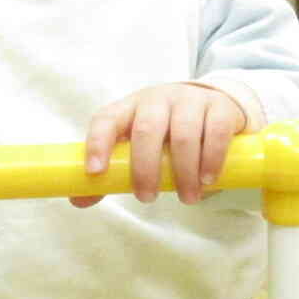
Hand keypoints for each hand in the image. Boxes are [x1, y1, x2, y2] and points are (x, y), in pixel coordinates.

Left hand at [75, 84, 247, 207]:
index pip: (106, 119)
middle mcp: (157, 99)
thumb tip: (78, 199)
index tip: (95, 172)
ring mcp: (189, 100)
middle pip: (146, 130)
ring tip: (187, 197)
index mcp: (129, 108)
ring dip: (184, 171)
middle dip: (145, 168)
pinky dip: (211, 159)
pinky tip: (208, 180)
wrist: (212, 104)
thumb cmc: (166, 131)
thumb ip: (113, 171)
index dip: (97, 143)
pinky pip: (214, 131)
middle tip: (147, 198)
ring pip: (183, 133)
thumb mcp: (138, 145)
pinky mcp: (219, 107)